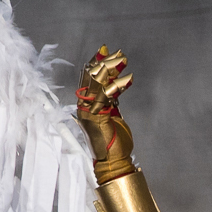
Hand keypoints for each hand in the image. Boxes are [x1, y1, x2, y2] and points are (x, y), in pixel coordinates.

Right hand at [77, 46, 137, 173]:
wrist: (114, 161)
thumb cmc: (114, 140)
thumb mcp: (112, 114)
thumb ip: (110, 99)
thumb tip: (111, 81)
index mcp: (85, 105)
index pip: (86, 78)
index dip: (95, 62)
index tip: (105, 49)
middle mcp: (83, 107)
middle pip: (90, 77)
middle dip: (105, 62)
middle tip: (119, 53)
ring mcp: (88, 112)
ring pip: (96, 83)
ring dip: (111, 70)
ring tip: (124, 61)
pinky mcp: (97, 118)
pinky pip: (106, 97)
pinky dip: (118, 86)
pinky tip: (128, 79)